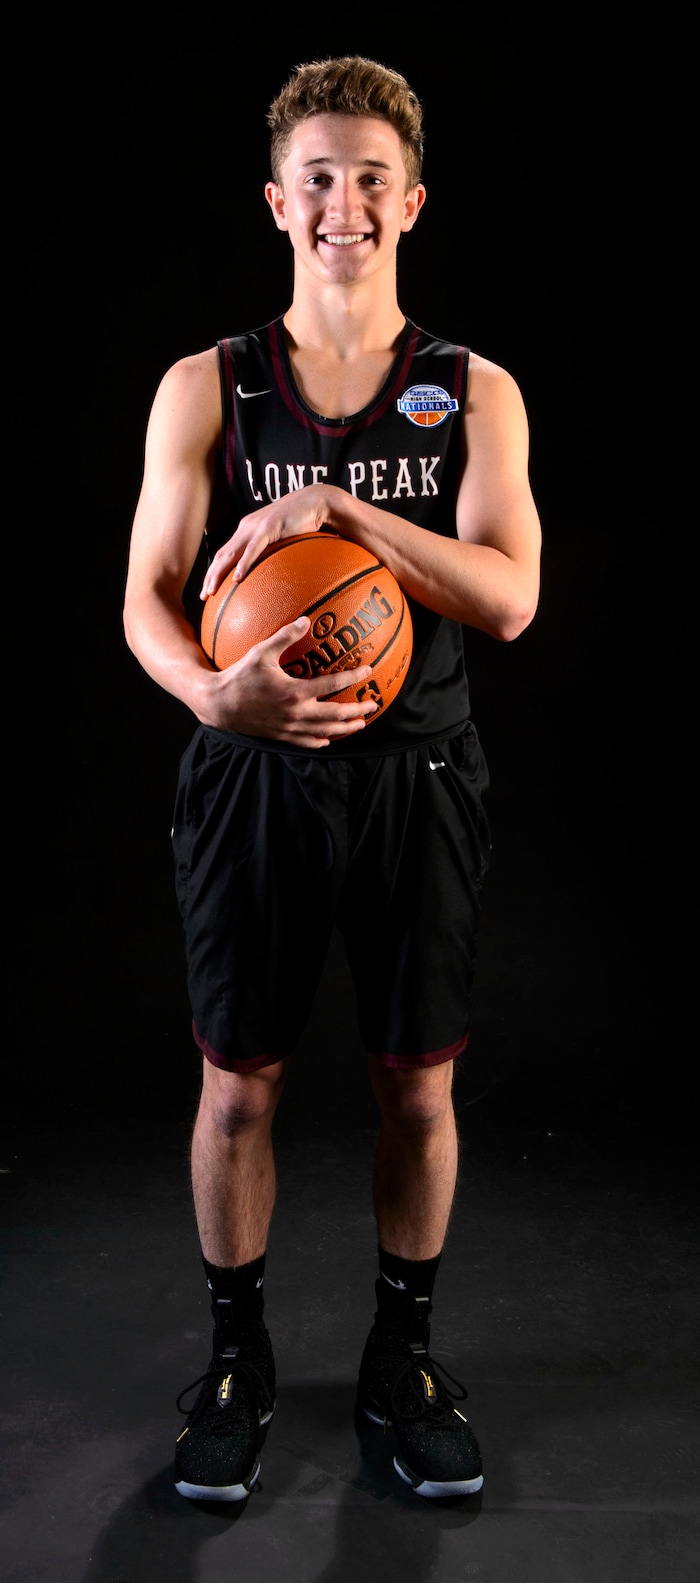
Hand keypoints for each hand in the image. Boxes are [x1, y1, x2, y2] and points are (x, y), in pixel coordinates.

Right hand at [196, 616, 377, 747]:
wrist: (218, 704)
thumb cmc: (238, 676)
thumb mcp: (260, 652)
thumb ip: (285, 636)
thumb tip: (306, 620)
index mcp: (294, 692)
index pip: (332, 686)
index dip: (353, 678)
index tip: (368, 671)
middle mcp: (296, 713)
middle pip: (335, 715)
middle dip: (357, 712)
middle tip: (373, 705)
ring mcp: (289, 728)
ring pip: (324, 732)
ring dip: (345, 729)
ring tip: (360, 724)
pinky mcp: (281, 736)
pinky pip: (306, 742)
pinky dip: (320, 741)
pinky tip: (328, 739)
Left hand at [201, 485, 332, 598]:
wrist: (315, 502)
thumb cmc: (301, 522)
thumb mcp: (281, 539)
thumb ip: (272, 552)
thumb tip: (271, 573)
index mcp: (246, 531)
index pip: (225, 554)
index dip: (214, 572)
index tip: (208, 591)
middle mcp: (246, 528)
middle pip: (222, 555)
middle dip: (210, 576)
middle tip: (203, 596)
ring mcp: (256, 526)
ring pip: (231, 553)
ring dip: (219, 573)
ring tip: (211, 591)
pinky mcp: (269, 527)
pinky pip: (253, 549)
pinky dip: (243, 564)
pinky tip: (237, 578)